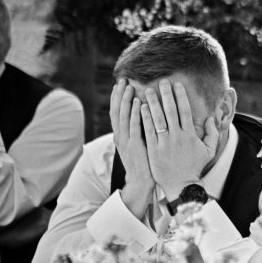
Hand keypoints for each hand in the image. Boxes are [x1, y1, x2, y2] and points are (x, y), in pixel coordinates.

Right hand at [110, 79, 153, 218]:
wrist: (142, 182)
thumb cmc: (145, 163)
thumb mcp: (139, 144)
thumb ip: (139, 130)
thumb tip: (145, 115)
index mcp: (121, 136)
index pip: (116, 113)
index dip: (118, 98)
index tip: (121, 84)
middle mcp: (120, 137)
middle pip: (117, 111)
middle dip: (119, 95)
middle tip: (123, 80)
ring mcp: (126, 142)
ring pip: (124, 117)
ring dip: (126, 101)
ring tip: (129, 86)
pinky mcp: (135, 147)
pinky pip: (135, 127)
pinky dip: (136, 114)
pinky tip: (140, 103)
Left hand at [140, 79, 219, 199]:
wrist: (181, 185)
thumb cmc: (195, 167)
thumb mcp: (209, 151)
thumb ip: (212, 133)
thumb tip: (211, 118)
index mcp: (190, 135)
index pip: (185, 111)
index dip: (181, 96)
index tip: (177, 85)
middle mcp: (177, 137)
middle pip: (171, 111)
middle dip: (166, 95)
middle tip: (161, 81)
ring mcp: (164, 143)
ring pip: (158, 119)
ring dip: (153, 103)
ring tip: (148, 91)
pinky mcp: (154, 150)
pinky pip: (148, 131)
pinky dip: (145, 119)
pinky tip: (141, 108)